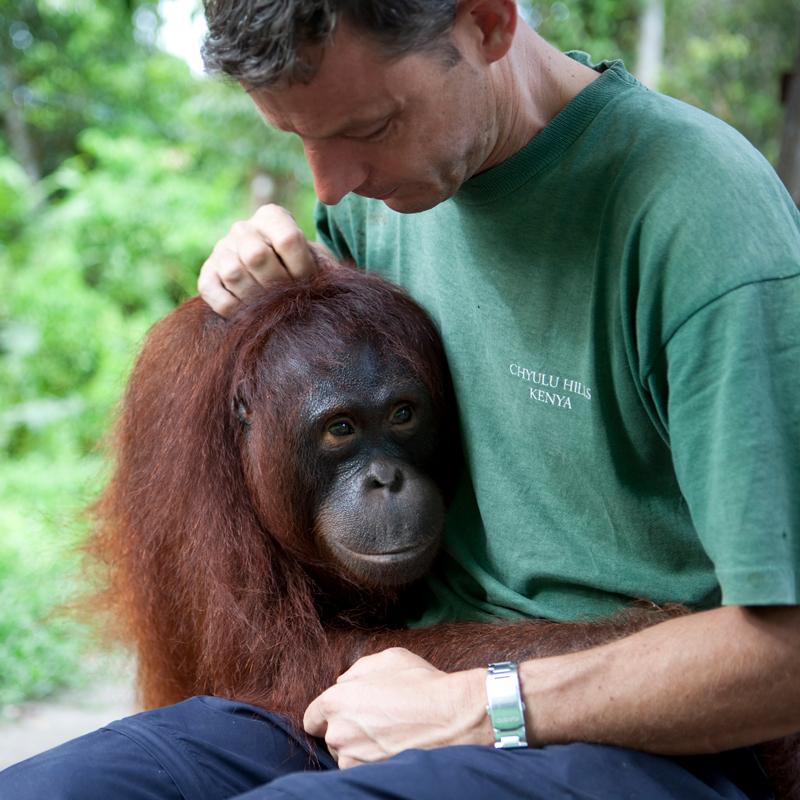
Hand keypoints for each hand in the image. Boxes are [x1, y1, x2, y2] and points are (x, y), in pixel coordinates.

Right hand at [198, 204, 318, 316]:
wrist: (278, 282)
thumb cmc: (303, 270)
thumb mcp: (317, 261)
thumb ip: (321, 266)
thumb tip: (317, 285)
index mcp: (272, 217)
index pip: (288, 239)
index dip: (301, 268)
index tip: (307, 281)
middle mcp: (243, 228)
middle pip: (256, 255)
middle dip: (277, 282)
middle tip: (286, 296)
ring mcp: (221, 251)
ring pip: (233, 274)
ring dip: (256, 297)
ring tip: (270, 304)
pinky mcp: (207, 277)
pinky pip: (218, 296)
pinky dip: (236, 310)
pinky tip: (251, 311)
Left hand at [303, 647, 491, 768]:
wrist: (451, 717)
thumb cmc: (420, 683)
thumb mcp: (388, 658)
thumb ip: (357, 670)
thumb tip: (344, 682)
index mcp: (336, 700)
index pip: (312, 716)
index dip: (326, 714)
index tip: (343, 713)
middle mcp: (337, 732)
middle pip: (330, 735)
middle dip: (347, 728)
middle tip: (375, 720)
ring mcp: (352, 758)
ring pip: (346, 754)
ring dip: (359, 747)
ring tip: (388, 734)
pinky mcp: (367, 774)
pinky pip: (361, 767)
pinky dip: (371, 760)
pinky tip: (392, 747)